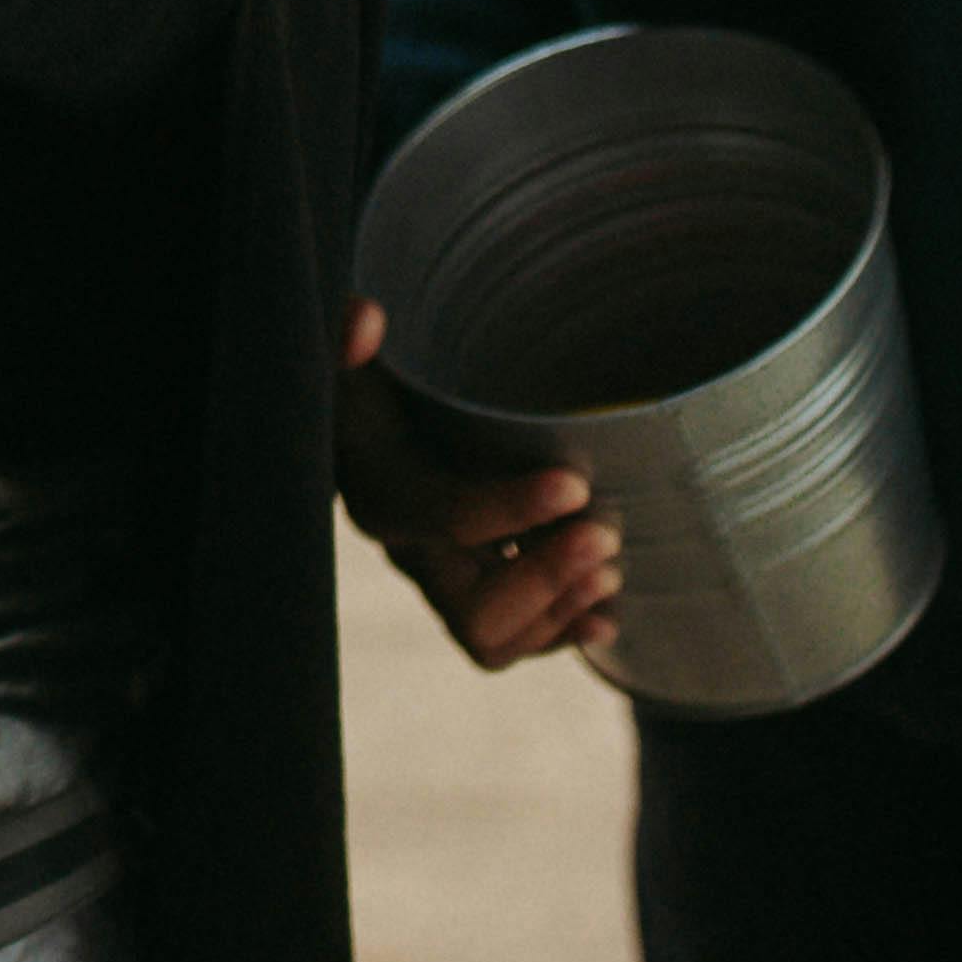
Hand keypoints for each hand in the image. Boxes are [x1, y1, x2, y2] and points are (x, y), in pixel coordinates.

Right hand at [337, 301, 619, 669]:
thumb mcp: (358, 353)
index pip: (446, 517)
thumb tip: (367, 320)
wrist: (375, 407)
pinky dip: (560, 633)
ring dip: (558, 609)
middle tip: (606, 533)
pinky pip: (508, 641)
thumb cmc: (376, 372)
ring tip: (611, 570)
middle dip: (546, 578)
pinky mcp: (467, 588)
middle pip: (471, 607)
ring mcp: (437, 576)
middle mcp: (405, 547)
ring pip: (491, 636)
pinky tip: (604, 619)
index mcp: (380, 488)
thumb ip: (350, 340)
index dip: (511, 509)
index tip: (575, 484)